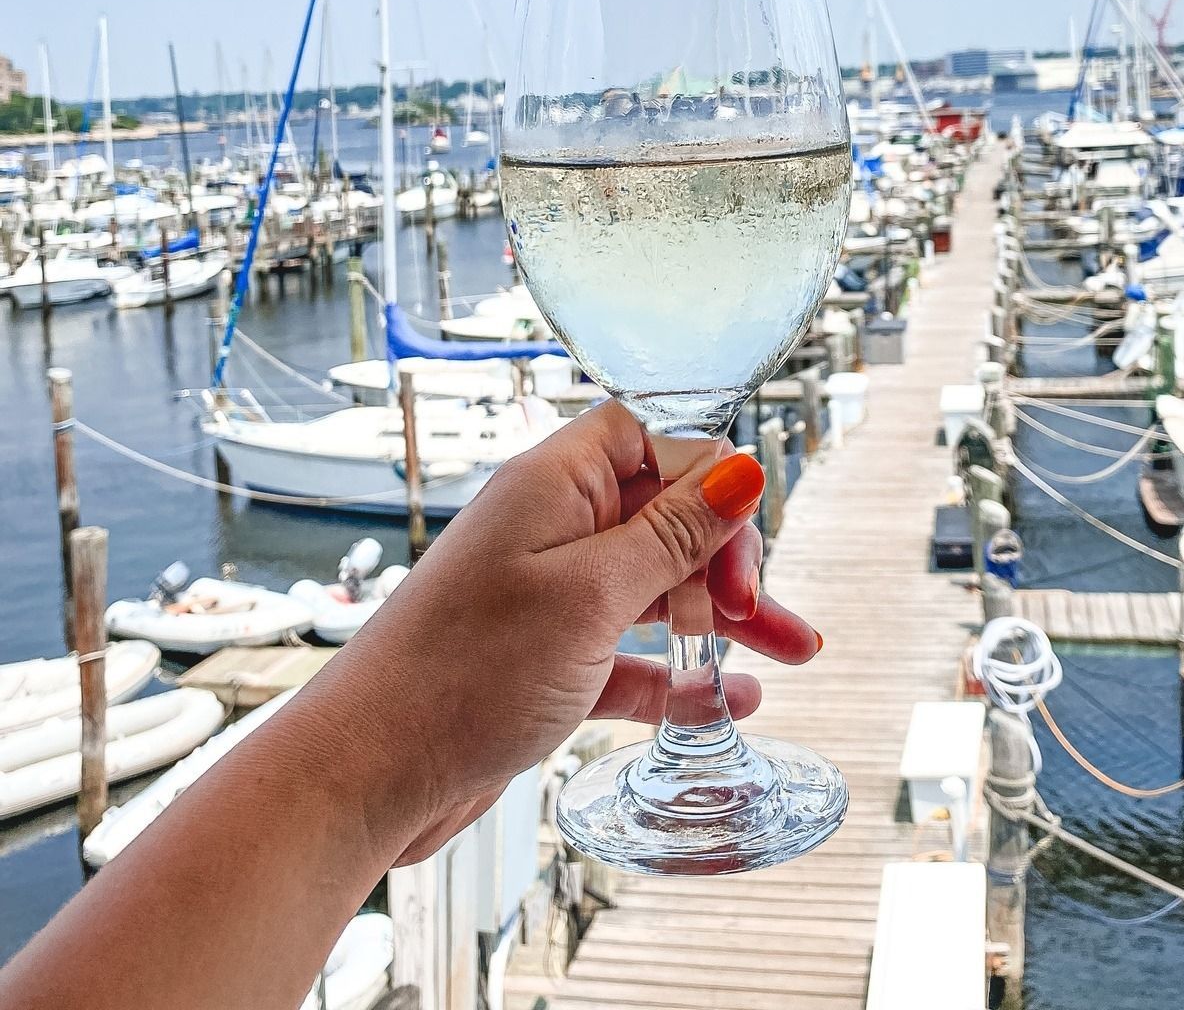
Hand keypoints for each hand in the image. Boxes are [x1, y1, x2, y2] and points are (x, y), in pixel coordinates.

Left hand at [291, 399, 819, 866]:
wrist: (365, 776)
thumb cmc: (462, 674)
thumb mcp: (590, 595)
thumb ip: (673, 534)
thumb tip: (741, 470)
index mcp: (555, 485)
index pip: (652, 438)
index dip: (707, 477)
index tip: (742, 536)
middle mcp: (552, 529)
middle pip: (664, 514)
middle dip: (728, 556)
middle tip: (762, 612)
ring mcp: (548, 596)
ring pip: (655, 586)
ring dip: (719, 617)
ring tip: (787, 653)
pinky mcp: (545, 659)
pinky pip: (629, 652)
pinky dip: (676, 674)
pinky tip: (726, 699)